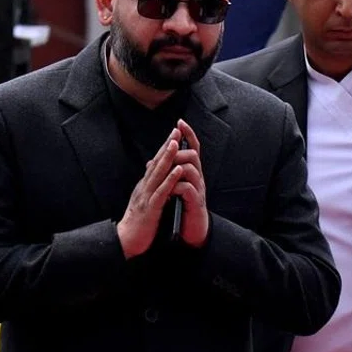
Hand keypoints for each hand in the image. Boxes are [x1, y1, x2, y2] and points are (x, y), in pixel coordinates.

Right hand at [116, 128, 184, 258]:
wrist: (126, 241)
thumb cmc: (137, 223)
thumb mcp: (143, 201)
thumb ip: (148, 187)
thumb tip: (151, 172)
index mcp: (144, 186)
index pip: (155, 163)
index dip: (164, 148)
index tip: (173, 135)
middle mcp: (144, 187)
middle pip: (156, 163)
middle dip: (166, 146)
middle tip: (175, 130)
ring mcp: (146, 196)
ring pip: (158, 173)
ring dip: (167, 157)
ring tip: (176, 143)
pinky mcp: (150, 208)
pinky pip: (162, 191)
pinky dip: (170, 179)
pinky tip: (178, 170)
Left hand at [173, 120, 207, 248]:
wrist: (193, 230)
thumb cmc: (183, 207)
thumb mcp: (175, 187)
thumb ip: (169, 174)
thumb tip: (153, 161)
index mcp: (192, 173)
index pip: (193, 148)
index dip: (188, 134)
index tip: (180, 122)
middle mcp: (198, 178)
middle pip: (193, 155)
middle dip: (180, 152)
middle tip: (169, 154)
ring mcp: (198, 190)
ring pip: (191, 169)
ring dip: (177, 169)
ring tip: (167, 173)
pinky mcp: (195, 203)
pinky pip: (187, 189)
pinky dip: (176, 187)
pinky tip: (169, 190)